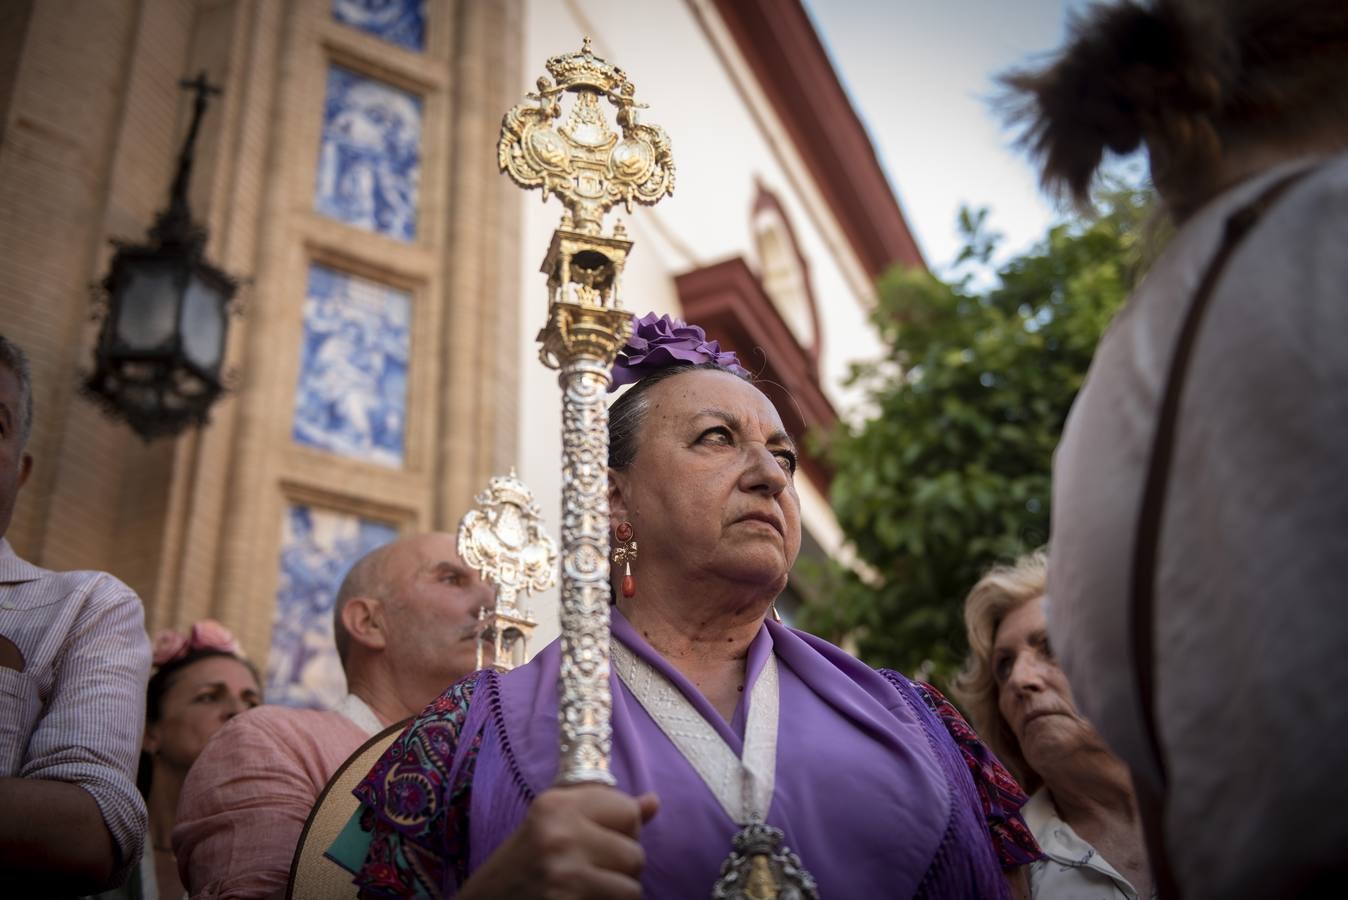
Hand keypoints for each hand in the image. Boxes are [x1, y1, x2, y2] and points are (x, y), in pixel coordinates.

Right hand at [458, 784, 658, 899]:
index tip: (598, 842)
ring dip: (615, 895)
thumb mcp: (554, 826)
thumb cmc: (522, 866)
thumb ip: (604, 812)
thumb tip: (653, 802)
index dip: (622, 832)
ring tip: (586, 892)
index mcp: (556, 804)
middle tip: (589, 874)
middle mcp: (560, 834)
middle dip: (620, 869)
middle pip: (635, 853)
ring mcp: (564, 874)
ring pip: (632, 888)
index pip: (629, 811)